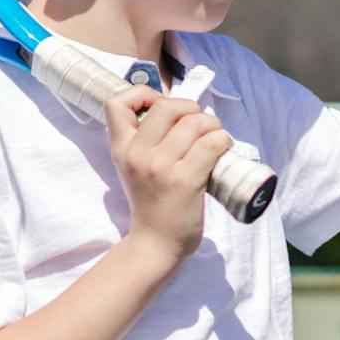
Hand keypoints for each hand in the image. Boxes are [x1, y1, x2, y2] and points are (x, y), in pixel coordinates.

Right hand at [102, 87, 234, 260]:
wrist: (155, 244)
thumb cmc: (150, 204)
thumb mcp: (132, 167)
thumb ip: (144, 141)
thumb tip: (179, 111)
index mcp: (122, 149)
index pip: (116, 102)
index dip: (142, 94)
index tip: (159, 108)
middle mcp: (138, 154)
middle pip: (167, 106)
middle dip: (190, 108)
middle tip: (199, 125)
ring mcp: (161, 167)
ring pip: (195, 122)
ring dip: (212, 125)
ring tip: (215, 138)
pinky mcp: (186, 180)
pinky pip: (212, 143)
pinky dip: (223, 141)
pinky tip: (223, 149)